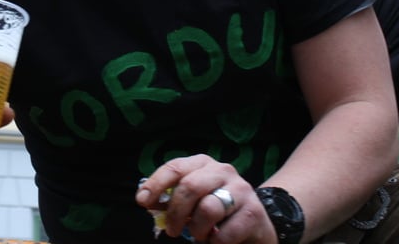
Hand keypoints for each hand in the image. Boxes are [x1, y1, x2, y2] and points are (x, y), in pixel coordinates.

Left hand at [135, 154, 276, 242]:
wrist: (256, 223)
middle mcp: (223, 170)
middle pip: (190, 187)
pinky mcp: (253, 212)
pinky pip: (225, 233)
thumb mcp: (193, 199)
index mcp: (203, 163)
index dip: (156, 184)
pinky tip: (216, 240)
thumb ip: (172, 198)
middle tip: (171, 230)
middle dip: (176, 213)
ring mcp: (241, 189)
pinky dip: (215, 242)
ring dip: (197, 229)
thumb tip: (146, 201)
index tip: (142, 201)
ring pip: (208, 209)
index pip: (175, 168)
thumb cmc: (217, 209)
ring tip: (199, 235)